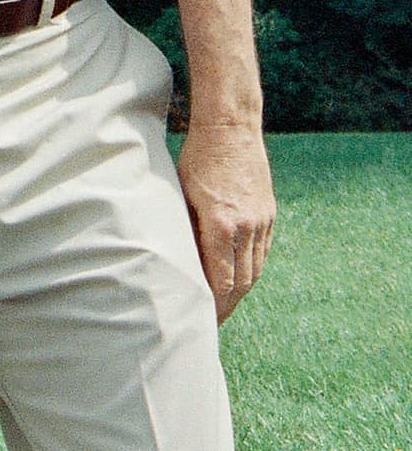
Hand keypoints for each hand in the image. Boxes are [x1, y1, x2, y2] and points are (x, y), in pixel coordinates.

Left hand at [176, 121, 275, 322]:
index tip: (202, 320)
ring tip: (224, 305)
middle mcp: (247, 227)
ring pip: (255, 269)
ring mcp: (262, 220)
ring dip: (241, 291)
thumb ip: (187, 231)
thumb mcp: (183, 194)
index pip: (221, 280)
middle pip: (242, 282)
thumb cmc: (198, 157)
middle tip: (212, 323)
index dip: (213, 305)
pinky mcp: (269, 213)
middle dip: (227, 306)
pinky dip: (251, 268)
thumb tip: (183, 264)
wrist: (231, 127)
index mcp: (222, 225)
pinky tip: (240, 276)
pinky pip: (262, 251)